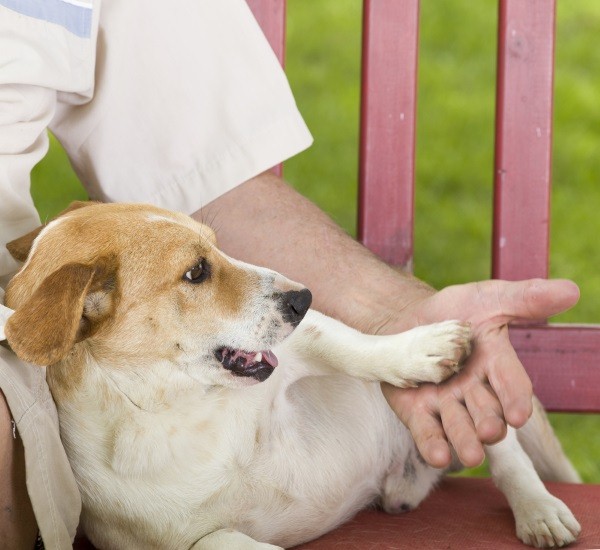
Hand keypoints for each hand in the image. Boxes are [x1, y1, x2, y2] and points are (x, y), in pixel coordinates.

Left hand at [379, 279, 578, 468]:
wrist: (407, 317)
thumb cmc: (454, 310)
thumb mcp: (486, 299)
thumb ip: (524, 299)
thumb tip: (571, 290)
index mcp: (495, 366)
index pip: (511, 385)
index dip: (515, 400)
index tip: (519, 415)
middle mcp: (474, 391)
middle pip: (485, 411)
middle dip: (488, 422)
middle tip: (489, 431)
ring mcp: (445, 404)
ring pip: (457, 427)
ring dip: (464, 441)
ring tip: (470, 455)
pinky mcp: (416, 411)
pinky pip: (425, 431)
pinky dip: (431, 444)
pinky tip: (436, 456)